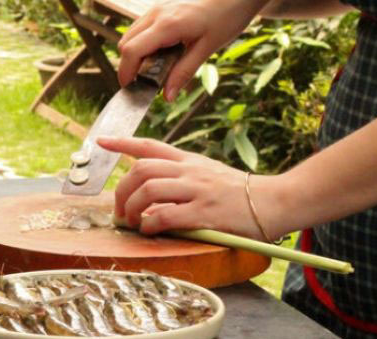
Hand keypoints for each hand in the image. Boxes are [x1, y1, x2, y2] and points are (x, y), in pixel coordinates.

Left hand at [97, 137, 288, 240]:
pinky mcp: (204, 213)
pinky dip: (149, 224)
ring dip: (131, 208)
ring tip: (131, 222)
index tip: (101, 143)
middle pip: (141, 170)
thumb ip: (181, 174)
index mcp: (189, 161)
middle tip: (119, 209)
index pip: (149, 145)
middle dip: (121, 190)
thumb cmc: (239, 193)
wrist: (274, 201)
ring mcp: (197, 191)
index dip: (122, 143)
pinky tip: (149, 230)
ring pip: (148, 190)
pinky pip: (164, 216)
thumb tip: (148, 185)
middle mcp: (190, 171)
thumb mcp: (208, 172)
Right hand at [117, 0, 267, 99]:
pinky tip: (160, 53)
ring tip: (153, 69)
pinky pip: (141, 28)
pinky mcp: (160, 8)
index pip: (132, 51)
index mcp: (167, 25)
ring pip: (130, 35)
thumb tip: (167, 96)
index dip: (126, 72)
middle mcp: (157, 14)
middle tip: (143, 82)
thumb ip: (184, 72)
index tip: (131, 88)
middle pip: (125, 43)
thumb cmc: (227, 17)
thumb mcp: (207, 49)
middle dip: (128, 66)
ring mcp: (157, 8)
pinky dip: (142, 43)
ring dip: (135, 54)